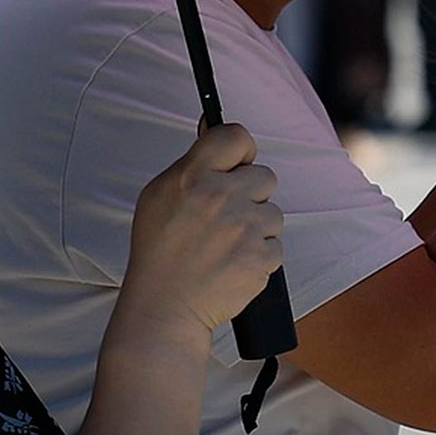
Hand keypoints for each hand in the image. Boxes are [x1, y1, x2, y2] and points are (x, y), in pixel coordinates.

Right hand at [122, 123, 284, 336]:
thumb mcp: (160, 195)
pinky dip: (259, 256)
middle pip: (265, 176)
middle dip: (251, 195)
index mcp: (192, 176)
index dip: (241, 149)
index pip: (236, 135)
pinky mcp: (261, 258)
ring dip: (256, 228)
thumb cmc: (160, 251)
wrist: (165, 306)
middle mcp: (220, 198)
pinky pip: (276, 246)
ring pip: (274, 213)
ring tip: (226, 245)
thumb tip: (214, 128)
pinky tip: (233, 263)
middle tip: (225, 217)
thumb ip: (192, 164)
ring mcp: (244, 229)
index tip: (237, 163)